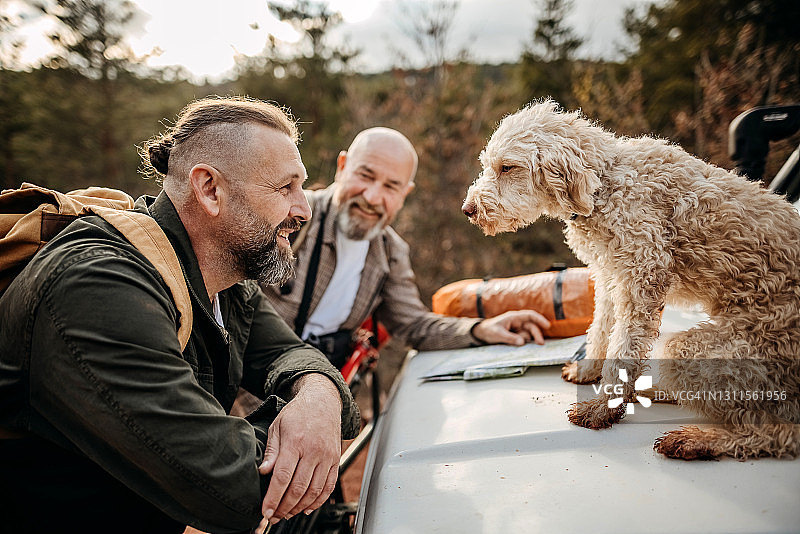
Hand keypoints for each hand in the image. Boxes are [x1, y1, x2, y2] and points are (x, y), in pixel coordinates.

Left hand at [256, 374, 341, 527]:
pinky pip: (329, 486)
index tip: (265, 511)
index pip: (283, 476)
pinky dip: (319, 501)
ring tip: (287, 514)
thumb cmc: (298, 414)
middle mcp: (314, 450)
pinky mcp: (336, 460)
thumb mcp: (277, 427)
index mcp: (296, 441)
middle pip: (298, 488)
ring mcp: (327, 456)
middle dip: (284, 507)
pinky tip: (307, 508)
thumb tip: (263, 472)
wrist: (322, 401)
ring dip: (300, 507)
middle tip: (273, 516)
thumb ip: (271, 451)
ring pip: (314, 491)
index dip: (273, 497)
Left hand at [471, 310, 550, 345]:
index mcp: (513, 317)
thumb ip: (510, 338)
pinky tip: (519, 345)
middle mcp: (517, 321)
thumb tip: (523, 342)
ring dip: (528, 339)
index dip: (539, 319)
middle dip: (537, 334)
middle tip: (540, 344)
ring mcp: (517, 328)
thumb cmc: (488, 330)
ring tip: (519, 344)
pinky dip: (524, 342)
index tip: (547, 325)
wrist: (481, 333)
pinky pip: (523, 338)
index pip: (530, 315)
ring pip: (528, 333)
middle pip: (531, 326)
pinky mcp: (516, 335)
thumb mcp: (498, 334)